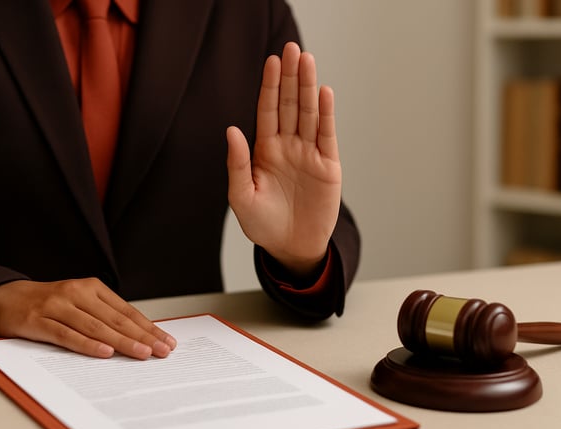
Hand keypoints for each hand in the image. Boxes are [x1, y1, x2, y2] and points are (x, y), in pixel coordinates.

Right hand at [0, 278, 176, 358]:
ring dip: (121, 342)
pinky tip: (104, 352)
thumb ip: (103, 315)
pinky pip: (67, 334)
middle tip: (161, 350)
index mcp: (91, 287)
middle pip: (115, 319)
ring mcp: (58, 306)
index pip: (126, 310)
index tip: (165, 341)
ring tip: (141, 353)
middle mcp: (76, 293)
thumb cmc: (48, 303)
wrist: (5, 297)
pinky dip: (87, 344)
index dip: (148, 327)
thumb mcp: (79, 302)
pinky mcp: (39, 320)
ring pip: (96, 326)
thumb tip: (137, 336)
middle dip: (142, 336)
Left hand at [227, 42, 340, 276]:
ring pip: (308, 114)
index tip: (272, 61)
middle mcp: (288, 147)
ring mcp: (309, 154)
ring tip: (307, 60)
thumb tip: (232, 130)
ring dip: (308, 87)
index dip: (270, 87)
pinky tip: (323, 93)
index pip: (268, 111)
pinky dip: (325, 115)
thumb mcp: (242, 196)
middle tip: (292, 48)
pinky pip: (326, 135)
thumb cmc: (263, 224)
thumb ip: (237, 164)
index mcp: (265, 151)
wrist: (290, 248)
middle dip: (290, 77)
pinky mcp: (328, 167)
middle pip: (290, 105)